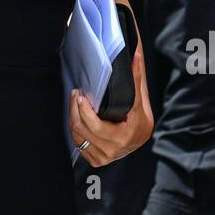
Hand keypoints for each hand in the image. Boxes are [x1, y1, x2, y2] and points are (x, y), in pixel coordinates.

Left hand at [69, 30, 153, 167]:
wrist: (141, 137)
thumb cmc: (141, 116)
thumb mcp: (140, 98)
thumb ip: (137, 77)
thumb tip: (136, 53)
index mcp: (125, 136)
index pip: (96, 126)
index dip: (84, 111)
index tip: (80, 95)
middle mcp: (114, 150)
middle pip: (83, 131)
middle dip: (75, 110)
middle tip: (75, 94)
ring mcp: (105, 157)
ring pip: (78, 138)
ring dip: (72, 118)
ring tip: (75, 102)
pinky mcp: (97, 160)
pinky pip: (79, 145)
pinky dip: (76, 130)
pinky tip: (77, 117)